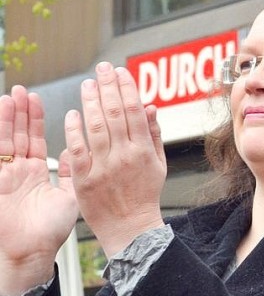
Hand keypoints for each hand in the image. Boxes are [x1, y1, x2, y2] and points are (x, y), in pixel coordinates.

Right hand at [0, 86, 78, 294]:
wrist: (33, 252)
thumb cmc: (50, 231)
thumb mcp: (66, 196)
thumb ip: (69, 173)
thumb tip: (74, 152)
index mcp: (35, 173)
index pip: (34, 138)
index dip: (34, 119)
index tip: (36, 98)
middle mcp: (18, 171)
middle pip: (18, 134)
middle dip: (20, 112)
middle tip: (22, 90)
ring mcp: (4, 175)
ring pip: (4, 140)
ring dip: (7, 118)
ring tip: (11, 96)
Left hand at [65, 63, 166, 256]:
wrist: (129, 226)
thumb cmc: (144, 195)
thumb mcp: (158, 163)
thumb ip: (153, 133)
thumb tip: (149, 106)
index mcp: (143, 151)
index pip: (135, 111)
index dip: (128, 88)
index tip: (122, 72)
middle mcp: (124, 156)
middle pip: (116, 114)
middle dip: (109, 87)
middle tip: (103, 69)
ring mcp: (104, 167)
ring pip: (96, 127)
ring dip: (91, 102)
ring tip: (88, 84)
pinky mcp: (85, 178)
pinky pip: (78, 149)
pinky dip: (74, 129)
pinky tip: (72, 113)